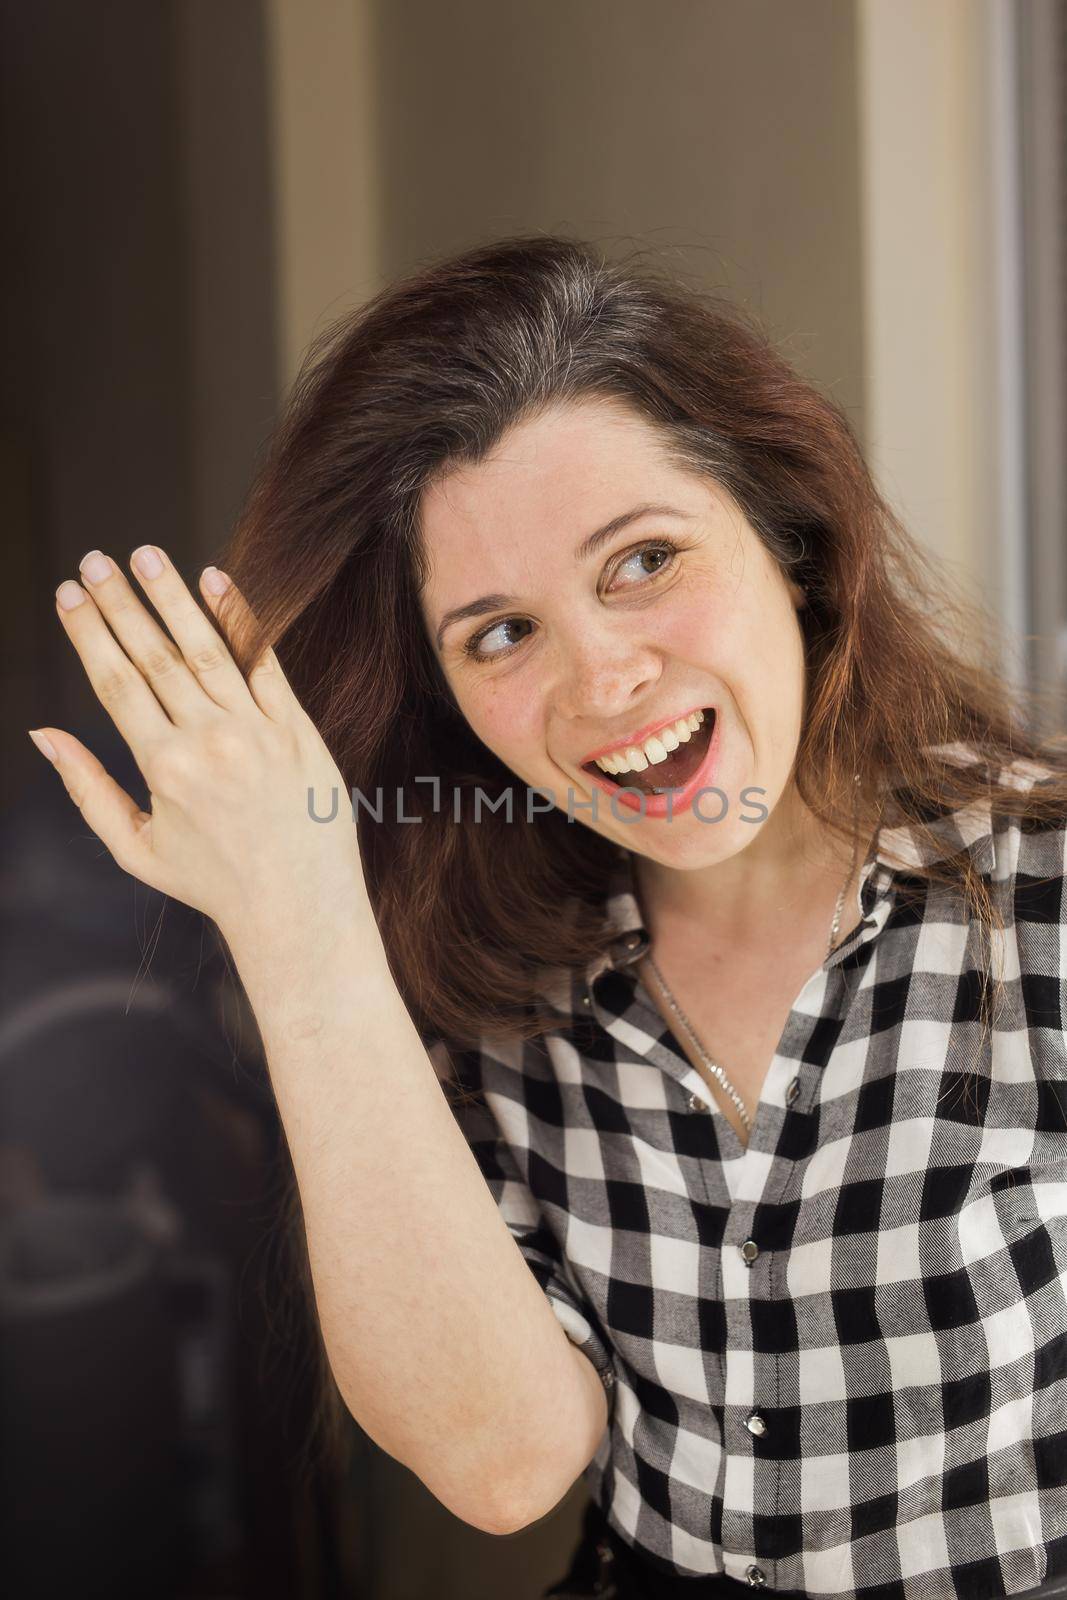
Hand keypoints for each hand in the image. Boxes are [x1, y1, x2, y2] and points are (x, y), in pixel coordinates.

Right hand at [29, 545, 363, 941]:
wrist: (300, 908)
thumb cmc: (213, 882)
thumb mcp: (136, 848)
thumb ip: (88, 788)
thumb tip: (43, 735)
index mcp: (164, 769)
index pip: (116, 682)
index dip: (89, 632)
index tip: (69, 593)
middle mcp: (209, 743)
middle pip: (154, 655)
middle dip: (120, 602)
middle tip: (96, 559)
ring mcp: (258, 732)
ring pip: (207, 649)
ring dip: (172, 595)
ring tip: (146, 555)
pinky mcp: (298, 729)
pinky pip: (265, 662)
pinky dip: (240, 619)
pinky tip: (216, 580)